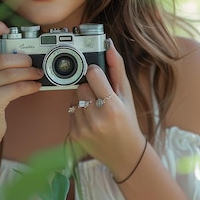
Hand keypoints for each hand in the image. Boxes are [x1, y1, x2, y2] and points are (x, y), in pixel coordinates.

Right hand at [0, 20, 42, 156]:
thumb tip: (18, 51)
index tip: (8, 29)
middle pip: (4, 56)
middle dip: (24, 60)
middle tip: (34, 64)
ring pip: (13, 72)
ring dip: (31, 73)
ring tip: (38, 74)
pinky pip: (17, 87)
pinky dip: (30, 86)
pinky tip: (36, 86)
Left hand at [68, 40, 145, 177]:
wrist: (125, 154)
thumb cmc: (128, 121)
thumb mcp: (127, 94)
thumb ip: (117, 68)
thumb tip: (109, 46)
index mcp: (112, 106)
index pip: (93, 74)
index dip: (96, 73)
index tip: (100, 77)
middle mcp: (97, 118)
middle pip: (81, 86)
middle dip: (89, 88)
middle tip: (101, 98)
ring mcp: (84, 128)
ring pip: (74, 98)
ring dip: (83, 100)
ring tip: (97, 110)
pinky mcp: (75, 134)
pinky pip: (71, 111)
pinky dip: (79, 112)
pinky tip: (91, 120)